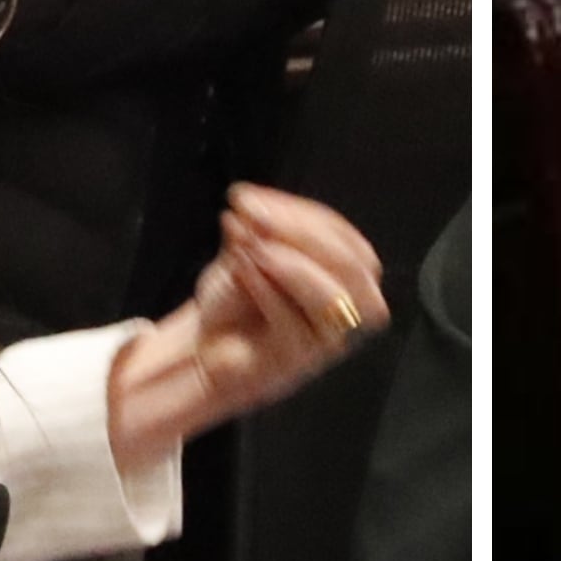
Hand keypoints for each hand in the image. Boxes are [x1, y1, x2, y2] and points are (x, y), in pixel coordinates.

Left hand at [108, 185, 386, 473]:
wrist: (205, 348)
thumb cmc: (236, 300)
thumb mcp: (248, 251)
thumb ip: (259, 230)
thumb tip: (254, 208)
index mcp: (348, 277)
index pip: (344, 238)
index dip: (301, 213)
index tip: (250, 197)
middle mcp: (349, 310)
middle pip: (354, 265)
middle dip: (303, 233)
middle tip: (254, 216)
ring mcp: (327, 341)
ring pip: (332, 297)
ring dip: (291, 263)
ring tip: (251, 246)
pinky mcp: (298, 362)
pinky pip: (291, 322)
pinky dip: (265, 288)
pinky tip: (240, 268)